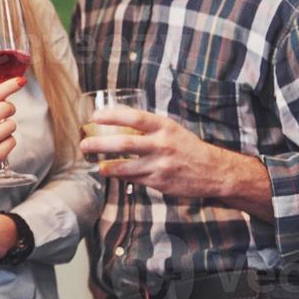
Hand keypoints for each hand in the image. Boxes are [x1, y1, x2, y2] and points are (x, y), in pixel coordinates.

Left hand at [80, 104, 233, 198]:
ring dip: (106, 166)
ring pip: (125, 166)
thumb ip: (148, 128)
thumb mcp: (172, 130)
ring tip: (96, 165)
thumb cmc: (188, 147)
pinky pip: (134, 179)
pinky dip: (120, 176)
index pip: (134, 117)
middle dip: (99, 144)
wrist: (215, 171)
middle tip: (84, 145)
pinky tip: (111, 173)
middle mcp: (162, 145)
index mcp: (165, 127)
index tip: (94, 116)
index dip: (112, 115)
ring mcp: (160, 165)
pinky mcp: (160, 183)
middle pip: (124, 143)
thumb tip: (117, 124)